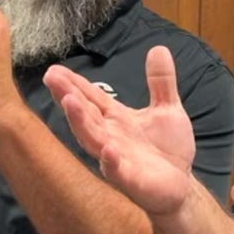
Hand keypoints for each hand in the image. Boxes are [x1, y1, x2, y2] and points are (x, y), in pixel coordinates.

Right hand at [44, 45, 196, 214]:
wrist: (181, 185)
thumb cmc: (168, 149)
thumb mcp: (168, 109)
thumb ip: (161, 82)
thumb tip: (159, 48)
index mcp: (117, 119)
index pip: (91, 98)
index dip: (74, 83)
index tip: (54, 68)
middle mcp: (111, 137)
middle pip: (85, 115)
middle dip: (68, 97)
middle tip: (52, 78)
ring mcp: (118, 159)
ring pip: (93, 140)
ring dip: (81, 122)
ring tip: (69, 102)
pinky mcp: (132, 180)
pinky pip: (118, 170)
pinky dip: (111, 161)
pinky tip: (107, 150)